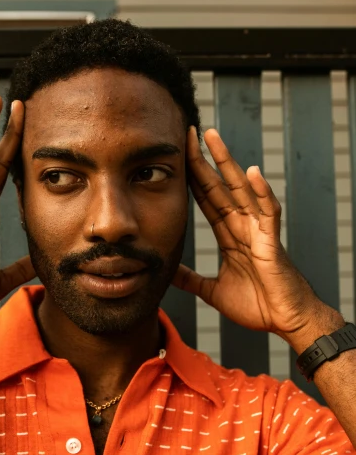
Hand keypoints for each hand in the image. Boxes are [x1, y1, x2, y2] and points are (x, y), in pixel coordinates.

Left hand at [173, 126, 322, 340]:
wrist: (285, 321)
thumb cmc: (258, 305)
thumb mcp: (213, 291)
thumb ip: (192, 279)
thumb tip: (168, 273)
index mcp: (229, 235)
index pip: (207, 199)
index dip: (193, 177)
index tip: (178, 155)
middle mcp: (243, 226)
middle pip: (220, 186)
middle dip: (205, 160)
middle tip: (190, 133)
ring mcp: (259, 230)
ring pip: (242, 189)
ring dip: (228, 163)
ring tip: (214, 139)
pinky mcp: (272, 241)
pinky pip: (268, 212)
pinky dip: (261, 192)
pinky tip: (252, 173)